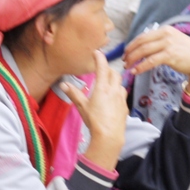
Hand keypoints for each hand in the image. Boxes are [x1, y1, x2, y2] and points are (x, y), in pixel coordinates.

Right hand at [60, 51, 127, 170]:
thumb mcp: (82, 106)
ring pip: (120, 83)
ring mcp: (121, 98)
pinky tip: (113, 99)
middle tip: (101, 69)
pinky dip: (118, 92)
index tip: (97, 53)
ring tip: (107, 83)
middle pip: (114, 73)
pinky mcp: (125, 107)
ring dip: (115, 80)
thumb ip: (74, 94)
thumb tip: (64, 84)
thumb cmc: (95, 120)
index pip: (102, 67)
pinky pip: (123, 95)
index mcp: (102, 88)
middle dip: (108, 69)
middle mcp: (114, 90)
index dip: (100, 58)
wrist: (109, 136)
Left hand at [124, 26, 189, 98]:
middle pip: (141, 43)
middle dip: (130, 52)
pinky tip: (135, 71)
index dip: (132, 45)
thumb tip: (143, 47)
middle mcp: (165, 35)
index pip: (143, 36)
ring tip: (127, 67)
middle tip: (124, 60)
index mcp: (165, 30)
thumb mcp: (173, 41)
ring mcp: (168, 44)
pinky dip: (141, 66)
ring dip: (133, 59)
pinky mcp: (170, 55)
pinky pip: (150, 61)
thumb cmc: (186, 53)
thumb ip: (160, 41)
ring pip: (143, 51)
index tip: (126, 52)